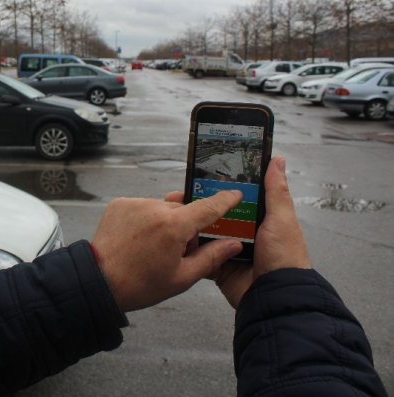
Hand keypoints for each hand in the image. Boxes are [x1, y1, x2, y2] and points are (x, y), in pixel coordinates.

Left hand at [91, 191, 243, 311]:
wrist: (97, 281)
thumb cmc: (139, 284)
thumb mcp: (181, 277)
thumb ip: (211, 258)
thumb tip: (233, 244)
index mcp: (174, 227)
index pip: (208, 207)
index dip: (224, 201)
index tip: (235, 194)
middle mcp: (155, 208)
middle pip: (184, 211)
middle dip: (186, 228)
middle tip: (176, 252)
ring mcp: (135, 204)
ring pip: (163, 209)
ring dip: (164, 223)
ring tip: (151, 248)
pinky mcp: (120, 204)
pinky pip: (143, 207)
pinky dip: (146, 219)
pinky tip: (138, 240)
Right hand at [182, 156, 311, 307]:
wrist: (275, 296)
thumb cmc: (284, 256)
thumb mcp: (281, 219)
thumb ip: (275, 191)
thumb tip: (277, 160)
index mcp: (257, 219)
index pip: (232, 198)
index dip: (215, 188)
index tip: (198, 178)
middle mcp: (241, 233)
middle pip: (213, 215)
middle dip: (195, 206)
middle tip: (175, 198)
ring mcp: (227, 250)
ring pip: (203, 234)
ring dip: (189, 227)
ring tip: (170, 216)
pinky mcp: (218, 267)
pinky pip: (199, 256)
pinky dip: (189, 250)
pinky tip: (176, 240)